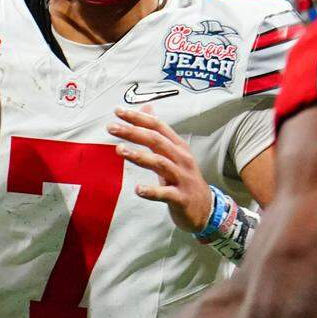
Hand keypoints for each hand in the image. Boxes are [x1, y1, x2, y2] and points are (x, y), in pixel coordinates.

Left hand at [108, 106, 212, 232]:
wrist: (205, 208)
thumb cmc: (184, 178)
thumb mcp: (174, 154)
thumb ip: (158, 134)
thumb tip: (146, 109)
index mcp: (178, 146)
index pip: (158, 126)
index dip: (139, 117)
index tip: (118, 111)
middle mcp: (181, 158)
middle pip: (156, 140)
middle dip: (133, 132)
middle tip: (111, 127)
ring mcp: (182, 178)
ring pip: (160, 163)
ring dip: (139, 156)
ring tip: (120, 150)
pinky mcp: (180, 198)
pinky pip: (165, 193)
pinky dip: (151, 191)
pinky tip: (138, 189)